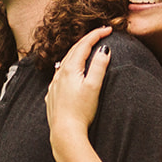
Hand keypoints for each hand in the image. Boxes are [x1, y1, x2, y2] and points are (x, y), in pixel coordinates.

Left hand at [46, 26, 112, 144]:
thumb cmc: (81, 111)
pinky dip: (67, 67)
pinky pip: (59, 75)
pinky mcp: (52, 95)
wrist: (65, 132)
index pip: (84, 45)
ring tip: (86, 50)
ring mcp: (54, 85)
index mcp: (70, 69)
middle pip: (73, 51)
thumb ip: (99, 66)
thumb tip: (104, 50)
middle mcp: (59, 74)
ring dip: (76, 53)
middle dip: (87, 40)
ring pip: (64, 62)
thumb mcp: (94, 87)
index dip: (96, 34)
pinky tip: (69, 72)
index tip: (108, 29)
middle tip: (100, 34)